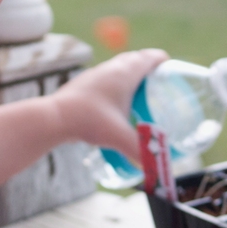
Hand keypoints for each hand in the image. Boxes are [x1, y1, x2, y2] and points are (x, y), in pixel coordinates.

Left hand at [52, 48, 167, 161]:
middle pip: (136, 59)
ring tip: (140, 91)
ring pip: (119, 66)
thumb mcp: (119, 138)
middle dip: (149, 67)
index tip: (173, 70)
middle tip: (160, 82)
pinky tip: (114, 100)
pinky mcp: (83, 84)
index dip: (164, 61)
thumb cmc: (88, 122)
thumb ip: (141, 152)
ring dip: (131, 73)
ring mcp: (95, 74)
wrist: (53, 118)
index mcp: (125, 73)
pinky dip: (116, 82)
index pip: (150, 58)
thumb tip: (158, 169)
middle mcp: (110, 68)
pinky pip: (106, 76)